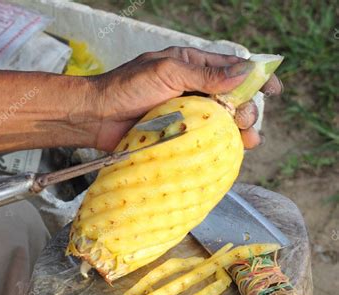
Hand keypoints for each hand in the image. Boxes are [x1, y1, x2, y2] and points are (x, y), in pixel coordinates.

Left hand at [91, 47, 281, 150]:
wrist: (97, 116)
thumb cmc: (126, 87)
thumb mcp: (167, 71)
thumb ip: (204, 74)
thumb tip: (242, 74)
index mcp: (190, 66)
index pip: (231, 68)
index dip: (255, 78)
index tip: (274, 90)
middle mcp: (191, 89)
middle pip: (230, 98)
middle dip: (246, 109)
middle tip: (247, 122)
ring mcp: (184, 113)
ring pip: (219, 121)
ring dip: (236, 131)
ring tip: (249, 141)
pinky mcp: (175, 134)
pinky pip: (202, 139)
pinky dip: (217, 144)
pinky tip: (227, 152)